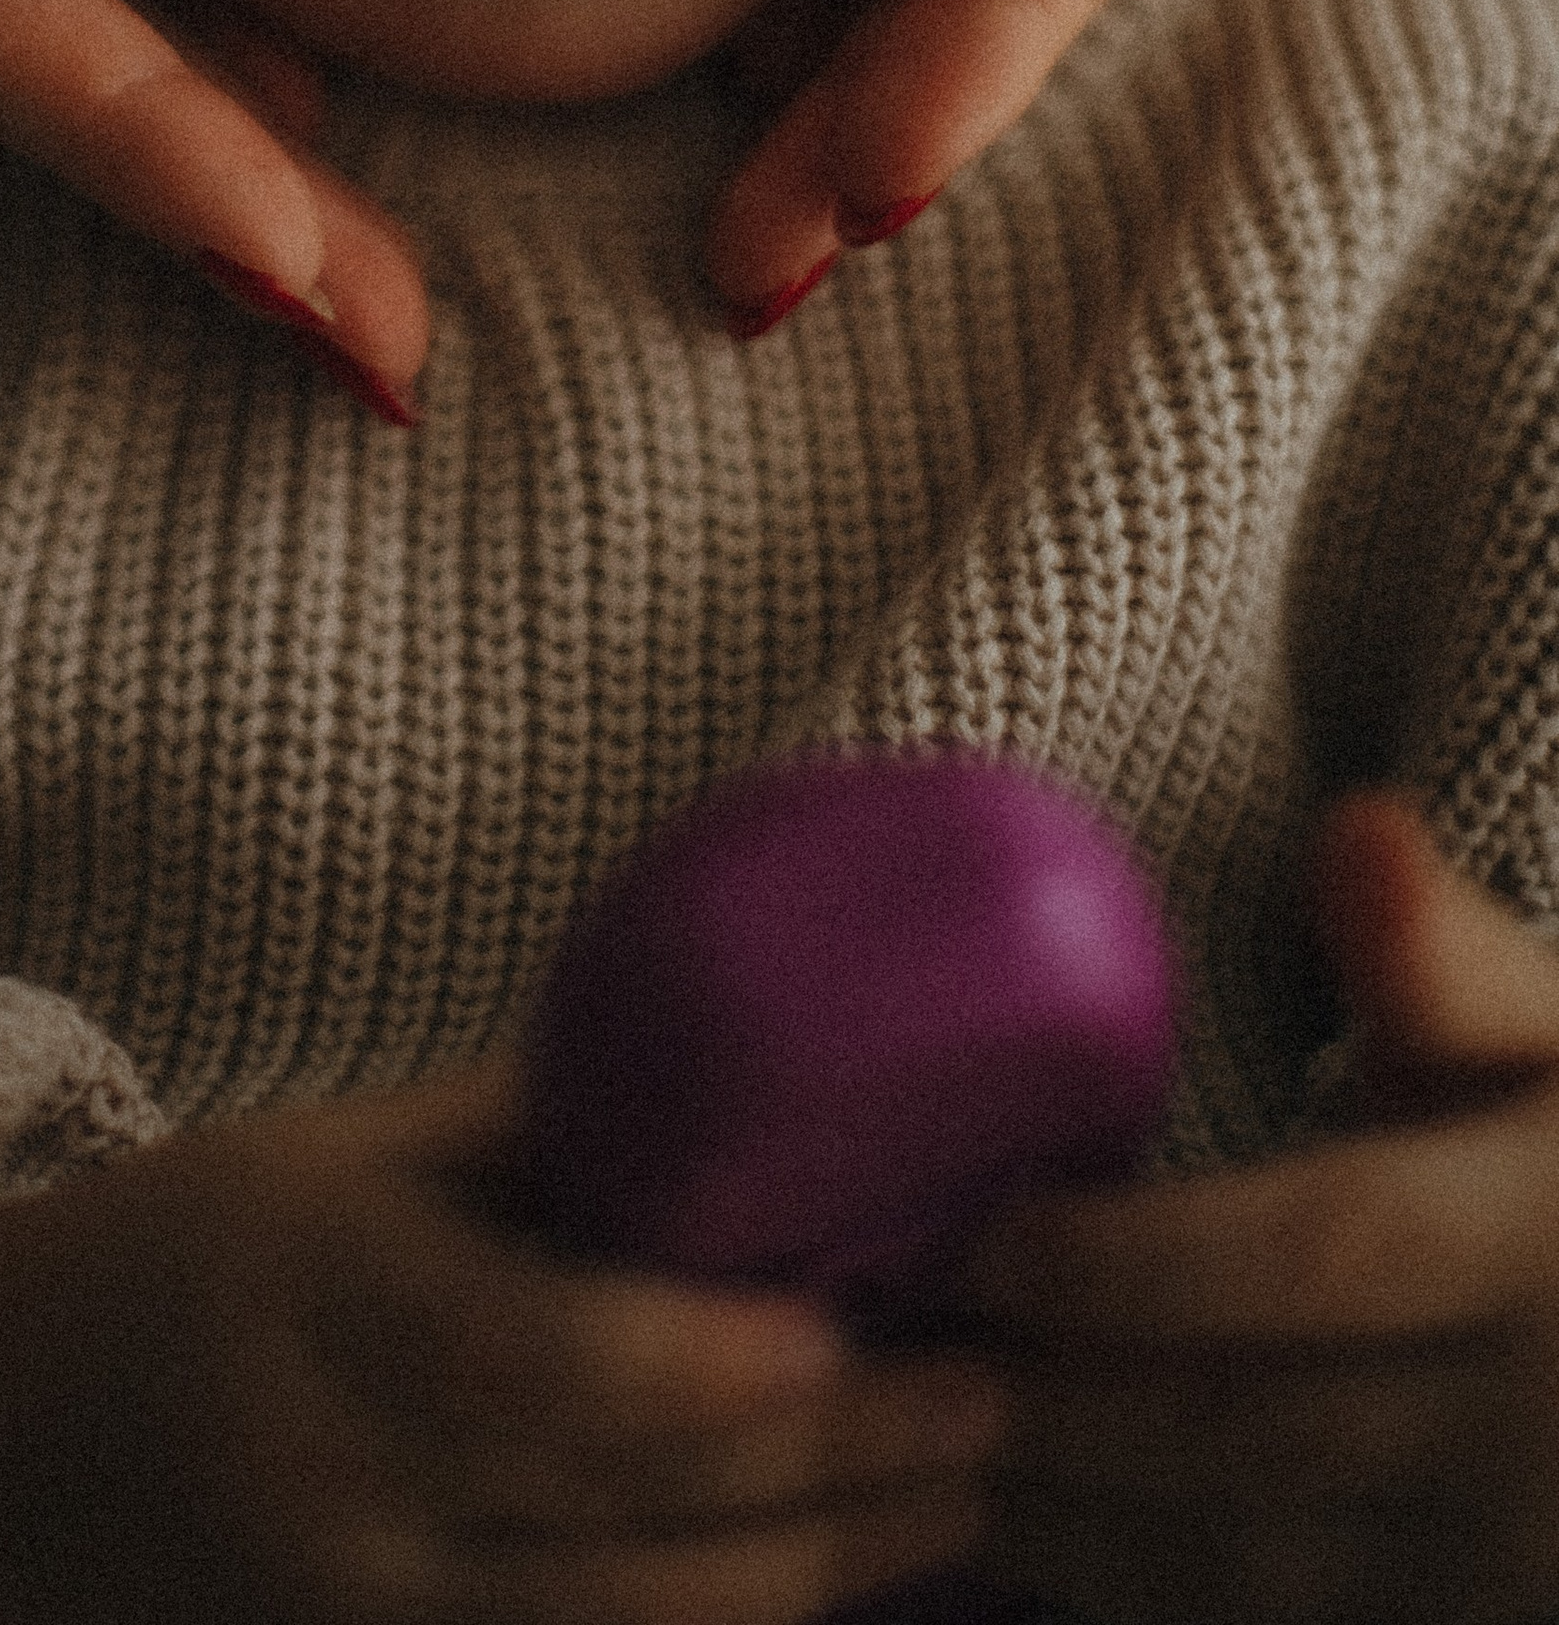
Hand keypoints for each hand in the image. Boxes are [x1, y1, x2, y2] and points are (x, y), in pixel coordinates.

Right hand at [0, 1060, 1008, 1624]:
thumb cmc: (192, 1248)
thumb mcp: (344, 1152)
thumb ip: (536, 1140)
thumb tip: (754, 1084)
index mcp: (325, 1303)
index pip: (541, 1369)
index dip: (708, 1368)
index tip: (854, 1319)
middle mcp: (346, 1483)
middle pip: (622, 1520)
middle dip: (831, 1475)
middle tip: (992, 1399)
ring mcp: (360, 1615)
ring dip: (817, 1576)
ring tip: (965, 1496)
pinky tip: (837, 1588)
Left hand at [961, 794, 1558, 1622]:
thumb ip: (1450, 957)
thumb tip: (1357, 827)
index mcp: (1555, 1252)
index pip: (1322, 1258)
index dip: (1136, 1263)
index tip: (982, 1241)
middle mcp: (1545, 1443)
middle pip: (1257, 1430)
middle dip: (1057, 1397)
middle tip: (884, 1354)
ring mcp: (1515, 1578)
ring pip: (1254, 1572)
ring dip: (1073, 1520)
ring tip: (916, 1445)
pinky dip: (1148, 1599)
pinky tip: (1035, 1538)